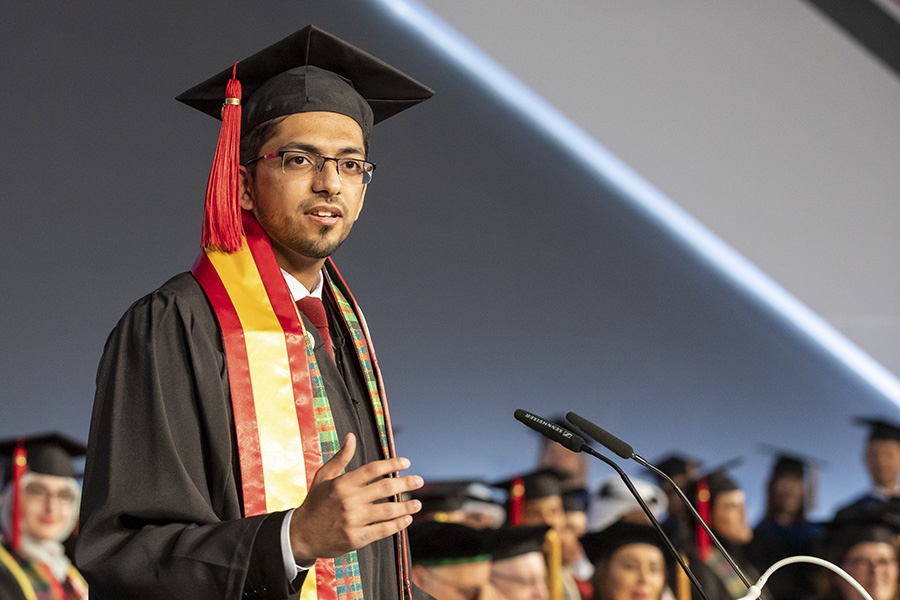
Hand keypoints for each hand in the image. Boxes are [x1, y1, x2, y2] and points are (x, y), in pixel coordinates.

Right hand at [289, 433, 423, 559]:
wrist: (300, 535)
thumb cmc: (315, 503)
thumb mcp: (323, 477)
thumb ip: (340, 457)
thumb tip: (351, 436)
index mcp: (343, 483)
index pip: (373, 469)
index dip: (392, 463)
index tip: (406, 462)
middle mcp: (349, 500)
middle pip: (385, 488)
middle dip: (406, 483)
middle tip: (419, 481)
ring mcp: (353, 520)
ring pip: (388, 511)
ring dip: (406, 506)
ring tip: (417, 503)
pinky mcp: (356, 538)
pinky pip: (382, 530)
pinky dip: (397, 525)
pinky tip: (406, 520)